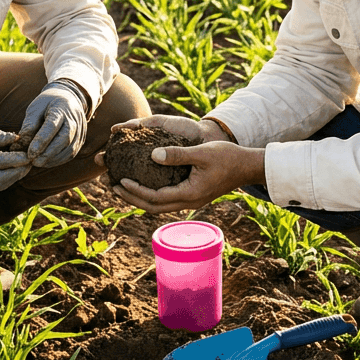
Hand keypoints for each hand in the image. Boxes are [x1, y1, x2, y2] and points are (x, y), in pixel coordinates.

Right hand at [0, 123, 31, 193]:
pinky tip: (8, 175)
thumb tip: (15, 137)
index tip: (28, 154)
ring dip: (12, 179)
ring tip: (22, 169)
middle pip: (2, 178)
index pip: (1, 161)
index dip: (18, 159)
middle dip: (18, 172)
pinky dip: (2, 184)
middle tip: (30, 164)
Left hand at [18, 80, 87, 167]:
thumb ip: (30, 123)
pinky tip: (47, 162)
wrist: (69, 99)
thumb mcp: (36, 107)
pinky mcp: (80, 140)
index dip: (41, 141)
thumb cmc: (48, 104)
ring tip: (38, 163)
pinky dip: (58, 160)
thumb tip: (22, 141)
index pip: (52, 126)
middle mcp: (74, 120)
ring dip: (53, 159)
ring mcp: (80, 131)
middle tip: (33, 161)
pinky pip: (71, 153)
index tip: (30, 153)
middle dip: (48, 153)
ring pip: (69, 149)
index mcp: (61, 108)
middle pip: (64, 139)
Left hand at [98, 116, 263, 213]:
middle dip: (131, 198)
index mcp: (189, 194)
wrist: (247, 167)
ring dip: (139, 198)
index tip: (119, 181)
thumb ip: (177, 154)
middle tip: (112, 186)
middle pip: (152, 207)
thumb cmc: (227, 157)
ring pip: (159, 206)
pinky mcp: (192, 196)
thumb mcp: (201, 152)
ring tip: (121, 186)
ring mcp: (190, 201)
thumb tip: (152, 154)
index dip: (135, 191)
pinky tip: (142, 183)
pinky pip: (166, 200)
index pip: (155, 197)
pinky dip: (151, 195)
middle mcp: (188, 202)